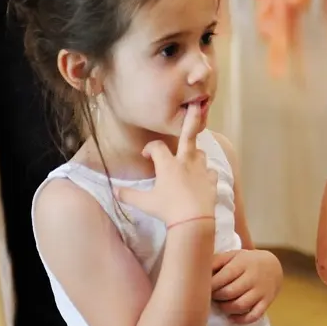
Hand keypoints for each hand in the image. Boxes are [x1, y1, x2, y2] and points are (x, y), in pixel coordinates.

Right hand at [115, 103, 217, 225]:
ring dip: (195, 153)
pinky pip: (211, 172)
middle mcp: (186, 162)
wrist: (193, 220)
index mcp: (168, 164)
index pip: (156, 147)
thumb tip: (114, 191)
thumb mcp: (144, 202)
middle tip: (196, 105)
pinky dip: (206, 172)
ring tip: (189, 158)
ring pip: (200, 153)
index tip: (146, 156)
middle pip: (188, 135)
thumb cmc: (167, 209)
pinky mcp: (212, 181)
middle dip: (191, 119)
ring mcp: (202, 170)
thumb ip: (128, 195)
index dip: (149, 148)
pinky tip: (202, 178)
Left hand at [211, 249, 282, 324]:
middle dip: (217, 297)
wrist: (273, 266)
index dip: (210, 286)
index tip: (205, 288)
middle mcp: (253, 277)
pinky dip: (241, 320)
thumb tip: (197, 272)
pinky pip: (254, 315)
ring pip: (240, 306)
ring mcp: (261, 290)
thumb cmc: (245, 262)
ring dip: (226, 309)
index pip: (222, 278)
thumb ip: (215, 261)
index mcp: (242, 263)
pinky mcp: (267, 302)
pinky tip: (231, 317)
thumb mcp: (231, 256)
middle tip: (212, 297)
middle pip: (229, 293)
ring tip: (221, 304)